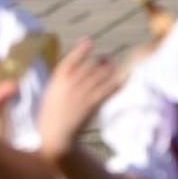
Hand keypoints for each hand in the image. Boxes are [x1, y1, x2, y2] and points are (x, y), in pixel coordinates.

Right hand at [37, 39, 124, 162]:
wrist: (55, 136)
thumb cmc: (52, 115)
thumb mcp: (51, 93)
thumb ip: (62, 79)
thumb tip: (78, 67)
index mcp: (57, 80)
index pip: (70, 60)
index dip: (80, 50)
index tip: (89, 41)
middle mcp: (70, 84)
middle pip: (90, 67)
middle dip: (101, 62)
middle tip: (107, 61)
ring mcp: (81, 93)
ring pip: (101, 75)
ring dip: (110, 69)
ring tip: (113, 68)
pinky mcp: (91, 104)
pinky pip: (108, 88)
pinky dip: (118, 81)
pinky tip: (126, 76)